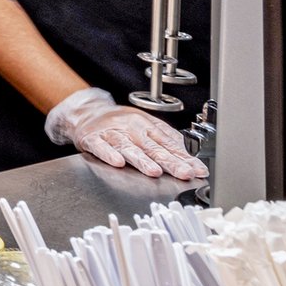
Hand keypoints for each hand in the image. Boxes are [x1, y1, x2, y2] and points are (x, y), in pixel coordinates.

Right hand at [48, 87, 206, 179]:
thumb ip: (166, 138)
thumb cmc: (120, 122)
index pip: (170, 143)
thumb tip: (190, 152)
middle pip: (153, 147)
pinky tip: (118, 163)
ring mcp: (112, 134)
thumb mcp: (145, 124)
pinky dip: (109, 154)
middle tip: (185, 173)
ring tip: (155, 172)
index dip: (186, 157)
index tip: (199, 170)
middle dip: (170, 161)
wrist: (87, 112)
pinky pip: (101, 147)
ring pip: (129, 148)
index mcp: (147, 125)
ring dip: (142, 160)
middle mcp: (131, 129)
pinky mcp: (93, 139)